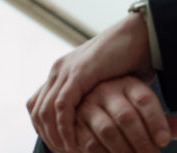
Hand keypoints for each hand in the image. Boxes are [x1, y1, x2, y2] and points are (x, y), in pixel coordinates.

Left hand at [28, 14, 151, 152]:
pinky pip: (63, 106)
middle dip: (46, 135)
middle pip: (37, 109)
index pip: (38, 104)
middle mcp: (59, 69)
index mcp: (62, 70)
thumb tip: (95, 120)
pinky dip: (65, 127)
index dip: (44, 128)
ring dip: (54, 135)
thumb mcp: (102, 82)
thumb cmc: (127, 59)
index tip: (58, 146)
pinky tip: (73, 142)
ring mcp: (67, 70)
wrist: (139, 35)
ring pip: (46, 110)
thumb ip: (92, 97)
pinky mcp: (79, 73)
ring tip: (68, 152)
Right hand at [74, 76, 176, 152]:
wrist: (85, 111)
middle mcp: (107, 90)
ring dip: (124, 151)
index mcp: (128, 84)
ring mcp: (89, 105)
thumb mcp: (143, 114)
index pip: (145, 99)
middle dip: (141, 142)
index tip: (165, 141)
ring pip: (108, 130)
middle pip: (127, 116)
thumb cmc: (121, 113)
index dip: (157, 121)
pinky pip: (89, 142)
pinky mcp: (74, 122)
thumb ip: (164, 122)